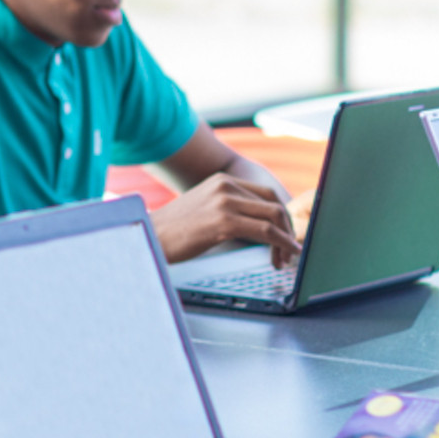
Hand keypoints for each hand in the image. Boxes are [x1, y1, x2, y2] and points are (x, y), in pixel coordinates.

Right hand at [151, 174, 300, 267]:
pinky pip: (265, 231)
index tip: (285, 233)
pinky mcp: (224, 221)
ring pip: (273, 216)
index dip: (281, 215)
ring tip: (286, 257)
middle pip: (273, 203)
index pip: (265, 193)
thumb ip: (227, 209)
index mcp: (222, 180)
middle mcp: (226, 185)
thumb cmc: (173, 231)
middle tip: (289, 249)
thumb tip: (255, 227)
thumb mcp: (203, 209)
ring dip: (286, 239)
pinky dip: (281, 243)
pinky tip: (283, 255)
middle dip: (287, 227)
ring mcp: (225, 202)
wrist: (150, 237)